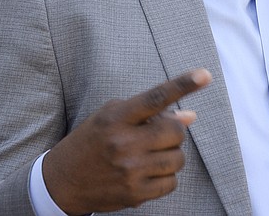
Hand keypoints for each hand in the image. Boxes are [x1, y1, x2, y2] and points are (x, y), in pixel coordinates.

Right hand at [42, 68, 211, 214]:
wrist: (63, 181)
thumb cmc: (92, 141)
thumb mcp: (111, 117)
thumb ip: (149, 114)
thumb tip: (190, 116)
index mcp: (117, 117)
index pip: (156, 98)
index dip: (183, 85)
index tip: (205, 75)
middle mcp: (124, 143)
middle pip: (175, 131)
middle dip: (172, 131)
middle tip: (156, 135)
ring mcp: (131, 171)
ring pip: (178, 159)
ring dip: (170, 155)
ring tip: (148, 155)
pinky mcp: (136, 194)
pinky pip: (172, 182)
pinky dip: (165, 177)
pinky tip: (147, 173)